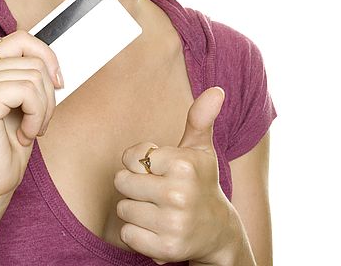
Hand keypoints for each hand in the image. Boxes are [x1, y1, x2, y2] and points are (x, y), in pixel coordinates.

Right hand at [0, 30, 61, 212]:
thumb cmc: (6, 147)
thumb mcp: (23, 102)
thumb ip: (30, 75)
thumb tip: (55, 62)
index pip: (20, 39)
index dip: (46, 55)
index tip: (57, 81)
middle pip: (33, 59)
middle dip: (49, 92)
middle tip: (40, 119)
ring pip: (35, 76)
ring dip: (44, 108)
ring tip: (32, 129)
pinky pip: (28, 91)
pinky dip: (37, 115)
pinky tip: (27, 134)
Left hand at [114, 86, 232, 264]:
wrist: (218, 232)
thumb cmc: (201, 182)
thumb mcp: (202, 149)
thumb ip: (200, 118)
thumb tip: (216, 90)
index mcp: (184, 164)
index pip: (133, 156)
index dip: (140, 161)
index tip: (158, 167)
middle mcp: (179, 194)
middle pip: (123, 182)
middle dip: (135, 184)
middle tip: (156, 189)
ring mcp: (172, 223)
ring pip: (123, 208)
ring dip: (135, 209)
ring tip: (158, 208)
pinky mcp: (165, 249)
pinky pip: (127, 233)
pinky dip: (137, 232)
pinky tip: (157, 227)